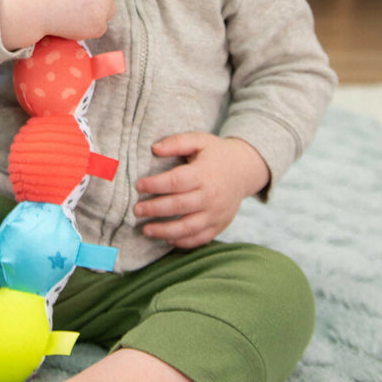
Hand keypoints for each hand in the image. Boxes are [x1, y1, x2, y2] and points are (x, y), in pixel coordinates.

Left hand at [133, 133, 269, 248]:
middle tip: (136, 210)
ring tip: (146, 230)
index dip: (155, 185)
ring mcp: (217, 213)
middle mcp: (212, 195)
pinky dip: (184, 242)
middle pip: (180, 206)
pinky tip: (167, 239)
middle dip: (155, 209)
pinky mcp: (219, 225)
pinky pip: (201, 238)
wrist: (244, 170)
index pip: (176, 181)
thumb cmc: (215, 153)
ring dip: (165, 231)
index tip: (138, 186)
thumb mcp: (199, 140)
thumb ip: (176, 142)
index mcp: (205, 173)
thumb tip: (154, 148)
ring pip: (189, 227)